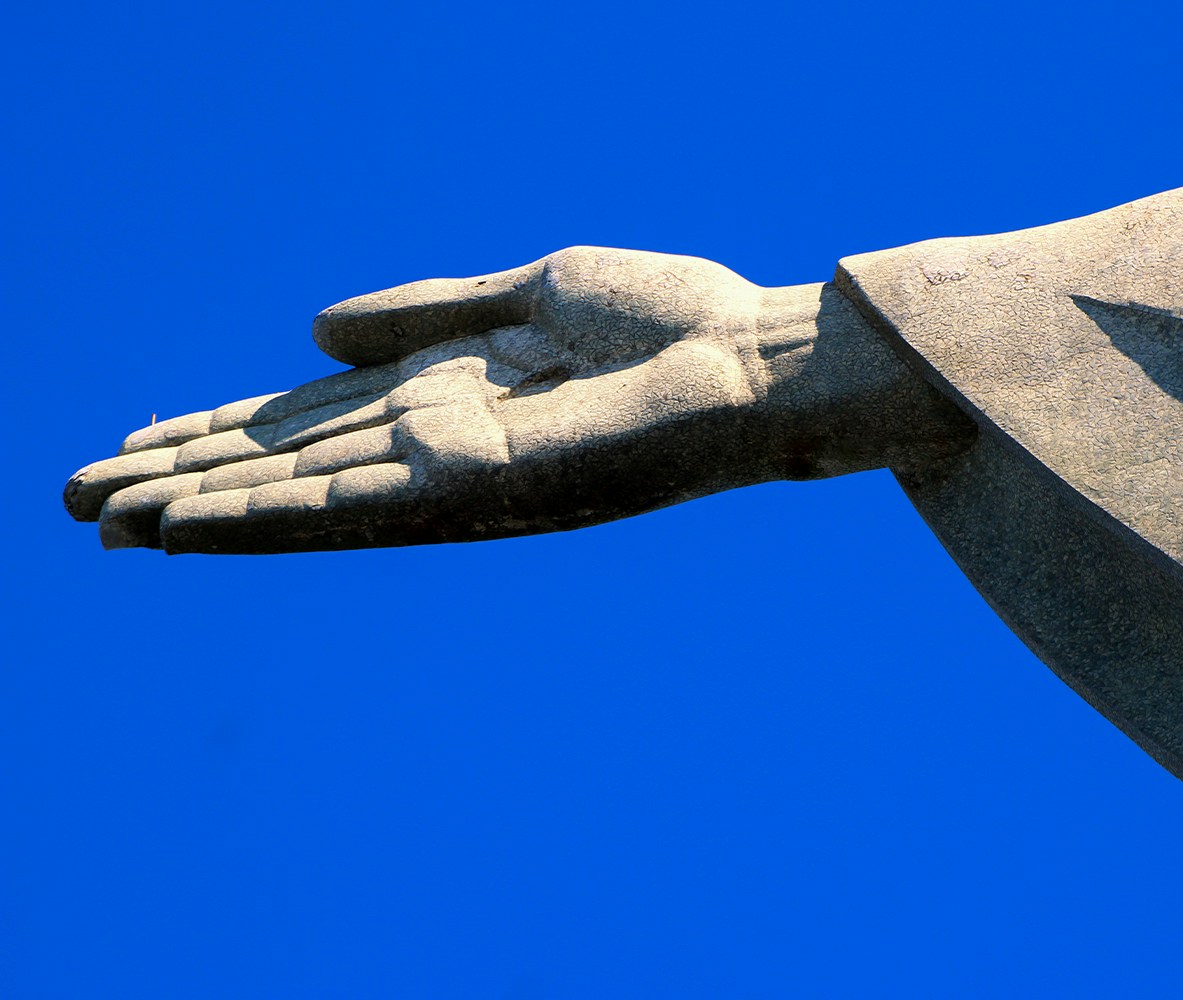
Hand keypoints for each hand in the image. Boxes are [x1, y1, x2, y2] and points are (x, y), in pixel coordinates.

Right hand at [64, 247, 969, 553]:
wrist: (753, 359)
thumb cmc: (672, 319)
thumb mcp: (532, 292)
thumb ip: (422, 312)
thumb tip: (307, 323)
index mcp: (450, 390)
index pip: (312, 415)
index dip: (224, 429)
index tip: (140, 441)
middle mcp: (439, 443)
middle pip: (288, 462)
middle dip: (188, 480)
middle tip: (80, 503)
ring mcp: (453, 474)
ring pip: (299, 498)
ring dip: (200, 510)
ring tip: (106, 526)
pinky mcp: (475, 492)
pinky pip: (349, 511)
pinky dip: (262, 522)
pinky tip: (188, 529)